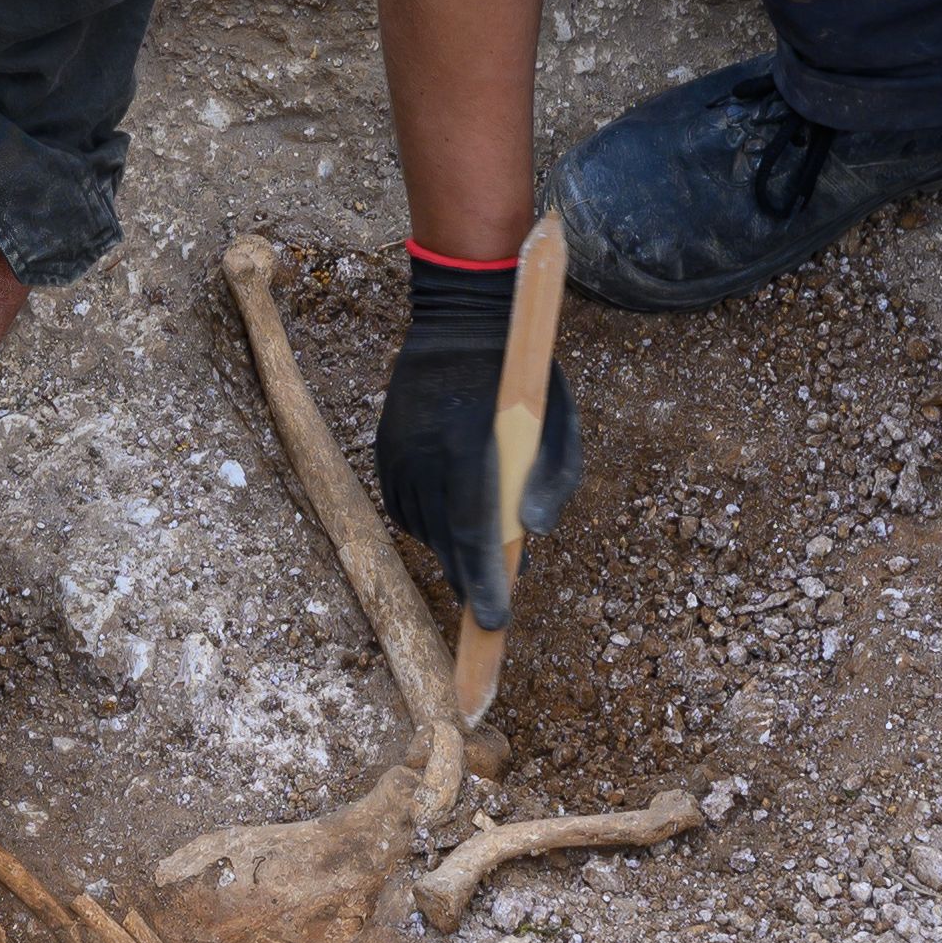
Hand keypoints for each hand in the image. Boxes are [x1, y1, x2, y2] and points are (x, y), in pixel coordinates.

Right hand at [371, 255, 580, 628]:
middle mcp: (423, 451)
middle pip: (443, 540)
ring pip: (421, 528)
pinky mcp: (383, 450)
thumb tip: (533, 535)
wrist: (458, 323)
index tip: (494, 619)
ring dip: (448, 552)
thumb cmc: (521, 373)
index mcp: (468, 443)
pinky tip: (446, 527)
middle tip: (486, 610)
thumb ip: (554, 479)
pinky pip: (401, 508)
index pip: (472, 530)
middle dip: (466, 580)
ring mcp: (397, 451)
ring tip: (472, 563)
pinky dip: (424, 527)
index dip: (483, 580)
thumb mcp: (558, 419)